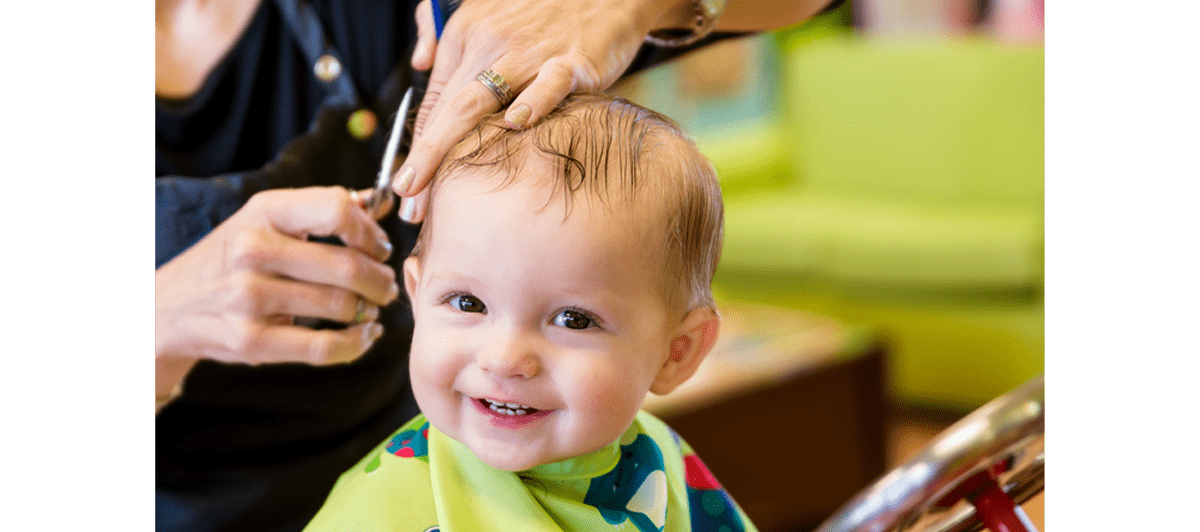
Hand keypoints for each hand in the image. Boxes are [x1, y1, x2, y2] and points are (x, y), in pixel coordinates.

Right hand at [155, 187, 399, 373]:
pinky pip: (323, 347)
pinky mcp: (251, 340)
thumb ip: (322, 209)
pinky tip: (365, 336)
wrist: (169, 306)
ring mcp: (249, 298)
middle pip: (348, 265)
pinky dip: (356, 344)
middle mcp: (253, 251)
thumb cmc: (231, 258)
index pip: (337, 210)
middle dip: (381, 280)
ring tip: (372, 308)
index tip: (379, 248)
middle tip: (386, 286)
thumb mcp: (266, 219)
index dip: (370, 232)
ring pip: (341, 306)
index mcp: (263, 212)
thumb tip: (381, 201)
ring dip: (370, 310)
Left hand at [393, 0, 688, 222]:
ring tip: (437, 192)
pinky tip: (517, 124)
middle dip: (424, 161)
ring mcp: (529, 53)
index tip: (405, 187)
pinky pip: (548, 84)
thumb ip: (442, 30)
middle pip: (447, 110)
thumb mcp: (484, 7)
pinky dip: (532, 103)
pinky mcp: (571, 61)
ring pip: (478, 101)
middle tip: (411, 205)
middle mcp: (489, 44)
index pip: (433, 101)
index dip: (417, 147)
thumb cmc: (545, 8)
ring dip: (449, 148)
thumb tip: (418, 62)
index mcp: (465, 35)